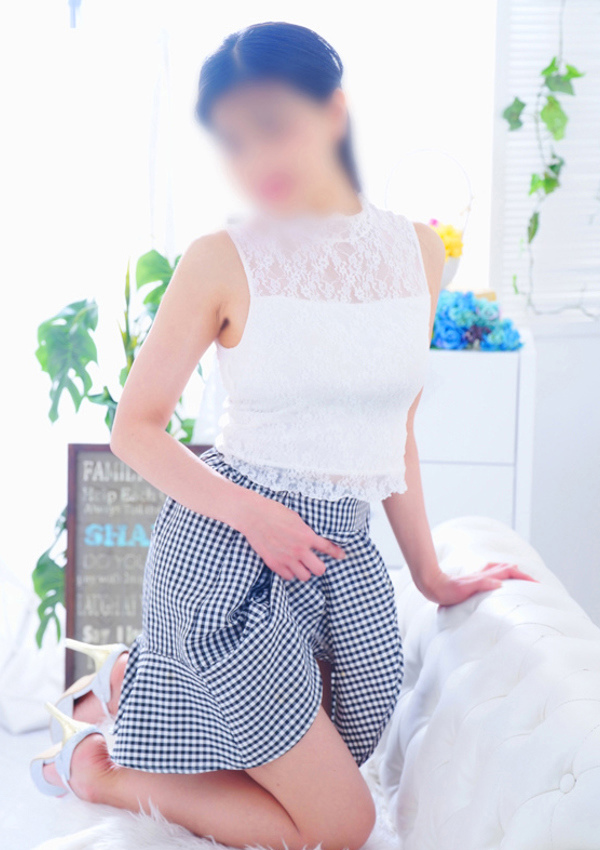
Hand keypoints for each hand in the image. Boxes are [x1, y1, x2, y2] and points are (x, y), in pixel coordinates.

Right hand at [237, 492, 345, 581]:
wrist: (253, 516)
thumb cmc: (274, 512)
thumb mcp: (296, 518)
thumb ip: (306, 531)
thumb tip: (312, 538)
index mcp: (307, 535)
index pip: (328, 548)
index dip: (337, 553)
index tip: (341, 555)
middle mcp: (299, 550)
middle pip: (319, 570)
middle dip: (319, 567)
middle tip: (315, 563)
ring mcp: (286, 558)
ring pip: (304, 577)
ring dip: (304, 571)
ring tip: (300, 565)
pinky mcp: (274, 564)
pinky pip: (288, 577)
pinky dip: (290, 573)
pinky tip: (288, 565)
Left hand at [420, 561, 538, 606]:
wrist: (435, 587)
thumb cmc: (449, 591)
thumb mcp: (466, 589)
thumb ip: (482, 583)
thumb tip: (500, 583)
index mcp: (486, 576)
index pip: (509, 573)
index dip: (523, 577)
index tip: (537, 583)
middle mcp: (484, 574)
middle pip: (507, 570)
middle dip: (521, 574)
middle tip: (534, 580)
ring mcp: (479, 576)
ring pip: (499, 570)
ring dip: (511, 571)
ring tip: (519, 573)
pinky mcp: (473, 580)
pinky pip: (491, 574)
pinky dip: (500, 573)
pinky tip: (497, 578)